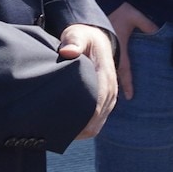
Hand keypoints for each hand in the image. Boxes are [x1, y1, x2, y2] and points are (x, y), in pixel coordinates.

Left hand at [60, 23, 118, 137]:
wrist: (96, 38)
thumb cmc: (83, 37)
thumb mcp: (77, 34)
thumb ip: (73, 41)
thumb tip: (68, 51)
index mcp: (104, 73)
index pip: (99, 99)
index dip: (87, 116)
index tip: (71, 127)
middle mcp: (110, 86)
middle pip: (100, 114)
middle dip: (83, 127)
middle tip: (61, 136)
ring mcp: (110, 93)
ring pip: (101, 119)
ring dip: (86, 129)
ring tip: (65, 137)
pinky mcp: (106, 98)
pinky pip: (100, 118)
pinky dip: (89, 127)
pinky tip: (74, 133)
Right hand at [105, 3, 160, 100]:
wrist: (101, 4)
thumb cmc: (119, 10)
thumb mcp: (134, 16)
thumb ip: (146, 24)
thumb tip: (159, 30)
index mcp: (119, 47)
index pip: (124, 69)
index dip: (127, 83)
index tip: (130, 96)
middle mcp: (111, 52)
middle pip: (113, 75)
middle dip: (114, 89)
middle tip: (117, 104)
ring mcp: (105, 50)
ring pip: (107, 71)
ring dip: (108, 82)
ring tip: (108, 98)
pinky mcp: (100, 48)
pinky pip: (102, 64)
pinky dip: (104, 73)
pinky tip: (102, 82)